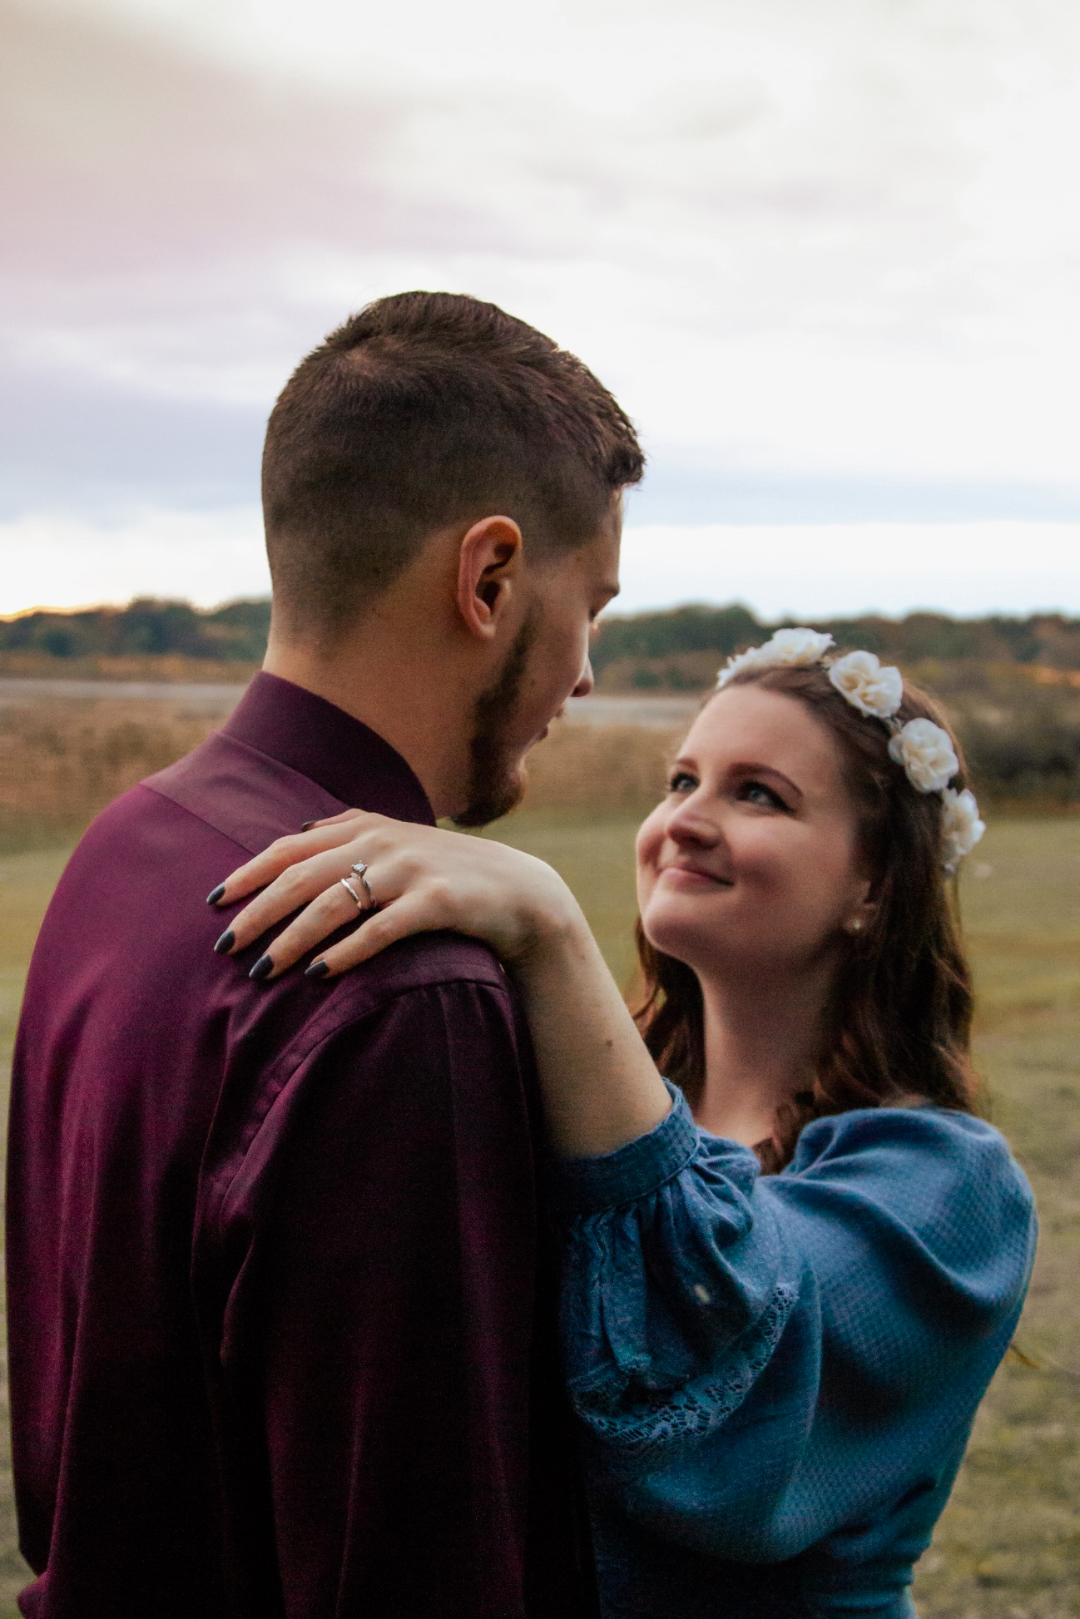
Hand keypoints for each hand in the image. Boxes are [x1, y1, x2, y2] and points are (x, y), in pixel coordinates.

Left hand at [209, 811, 580, 980]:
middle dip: (257, 913)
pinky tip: (320, 976)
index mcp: (365, 825)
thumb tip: (292, 835)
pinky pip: (379, 930)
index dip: (248, 874)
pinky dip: (346, 953)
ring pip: (332, 905)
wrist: (520, 893)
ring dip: (291, 940)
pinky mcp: (436, 902)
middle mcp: (382, 841)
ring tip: (264, 972)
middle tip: (226, 947)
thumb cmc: (447, 874)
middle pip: (301, 877)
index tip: (214, 902)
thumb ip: (349, 835)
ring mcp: (409, 869)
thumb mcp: (398, 843)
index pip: (289, 847)